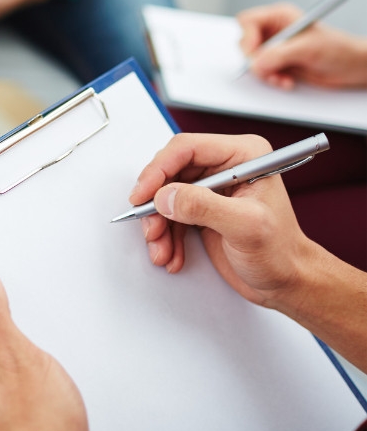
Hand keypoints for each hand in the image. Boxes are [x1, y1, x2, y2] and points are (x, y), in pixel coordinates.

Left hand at [0, 268, 89, 430]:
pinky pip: (8, 391)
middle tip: (39, 374)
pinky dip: (27, 392)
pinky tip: (41, 406)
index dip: (10, 326)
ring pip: (4, 368)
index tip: (25, 339)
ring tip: (42, 394)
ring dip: (27, 372)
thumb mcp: (20, 359)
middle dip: (21, 351)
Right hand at [130, 133, 316, 307]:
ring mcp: (212, 188)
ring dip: (158, 225)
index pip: (187, 148)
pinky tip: (172, 254)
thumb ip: (203, 206)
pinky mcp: (202, 209)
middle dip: (156, 204)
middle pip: (170, 172)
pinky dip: (165, 236)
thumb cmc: (281, 253)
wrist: (287, 282)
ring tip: (162, 249)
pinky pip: (169, 215)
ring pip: (165, 196)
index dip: (159, 169)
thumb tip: (166, 196)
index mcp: (244, 156)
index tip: (143, 194)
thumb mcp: (246, 227)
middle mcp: (226, 167)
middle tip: (151, 228)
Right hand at [237, 3, 366, 88]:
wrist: (351, 67)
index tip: (254, 53)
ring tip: (282, 78)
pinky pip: (261, 72)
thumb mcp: (308, 49)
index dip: (247, 37)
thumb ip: (279, 54)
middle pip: (245, 43)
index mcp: (280, 16)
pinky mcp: (277, 63)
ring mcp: (274, 47)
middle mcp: (274, 30)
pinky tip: (286, 81)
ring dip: (265, 73)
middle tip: (268, 69)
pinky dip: (271, 79)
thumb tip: (255, 63)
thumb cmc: (338, 49)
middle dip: (255, 60)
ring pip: (252, 61)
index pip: (248, 21)